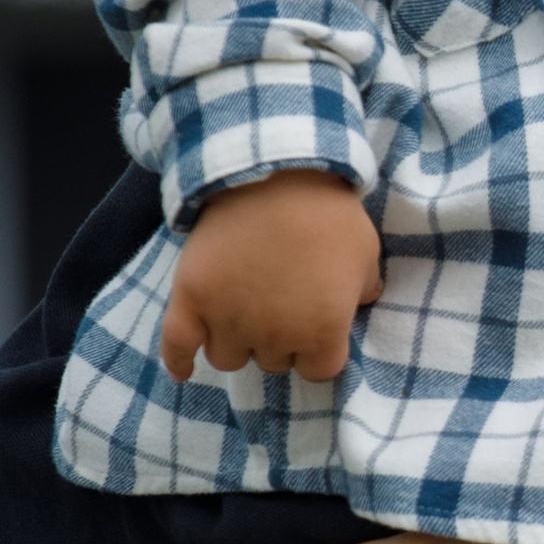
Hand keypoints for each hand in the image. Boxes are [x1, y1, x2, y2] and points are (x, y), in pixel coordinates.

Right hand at [161, 170, 381, 382]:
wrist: (275, 171)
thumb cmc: (329, 212)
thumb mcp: (366, 252)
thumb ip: (364, 288)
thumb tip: (362, 300)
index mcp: (322, 333)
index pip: (318, 372)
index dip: (318, 350)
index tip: (314, 325)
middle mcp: (275, 337)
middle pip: (272, 363)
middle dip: (278, 339)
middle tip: (278, 302)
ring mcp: (228, 320)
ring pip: (227, 358)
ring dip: (235, 342)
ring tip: (239, 312)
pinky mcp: (191, 298)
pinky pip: (177, 346)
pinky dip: (178, 360)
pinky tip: (183, 370)